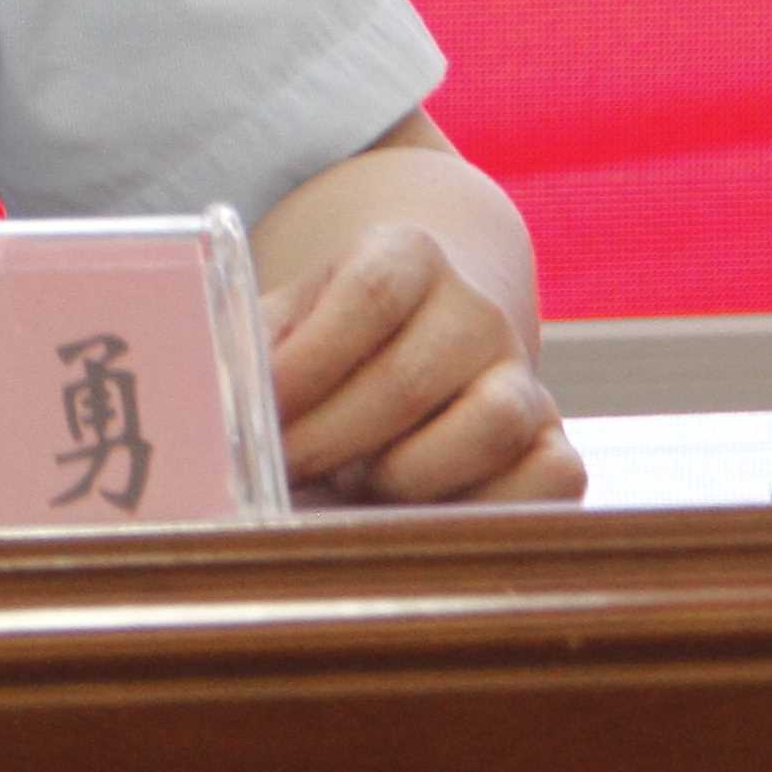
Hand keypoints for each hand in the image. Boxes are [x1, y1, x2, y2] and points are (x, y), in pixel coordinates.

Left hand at [267, 221, 582, 505]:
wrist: (428, 337)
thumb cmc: (337, 343)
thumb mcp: (292, 321)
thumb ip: (255, 351)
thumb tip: (216, 406)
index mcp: (408, 255)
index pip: (368, 294)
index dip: (310, 362)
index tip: (262, 414)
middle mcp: (476, 310)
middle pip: (409, 378)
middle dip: (331, 440)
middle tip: (286, 472)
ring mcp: (523, 374)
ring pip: (492, 424)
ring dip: (408, 477)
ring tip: (358, 487)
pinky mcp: (555, 440)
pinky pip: (553, 477)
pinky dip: (489, 508)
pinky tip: (425, 516)